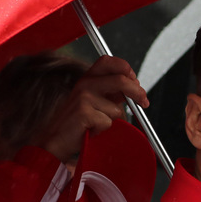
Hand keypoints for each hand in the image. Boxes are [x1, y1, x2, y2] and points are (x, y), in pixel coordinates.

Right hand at [34, 56, 149, 162]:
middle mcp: (85, 84)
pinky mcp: (83, 112)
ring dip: (111, 120)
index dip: (126, 68)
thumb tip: (133, 88)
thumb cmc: (77, 122)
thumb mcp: (94, 101)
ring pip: (116, 109)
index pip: (109, 62)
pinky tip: (90, 130)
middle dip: (137, 92)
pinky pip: (108, 122)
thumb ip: (111, 93)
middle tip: (144, 102)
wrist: (56, 139)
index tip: (136, 81)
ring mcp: (83, 97)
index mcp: (87, 79)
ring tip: (96, 124)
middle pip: (120, 80)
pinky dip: (103, 130)